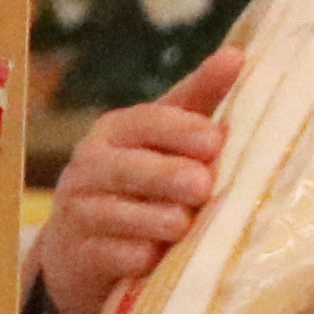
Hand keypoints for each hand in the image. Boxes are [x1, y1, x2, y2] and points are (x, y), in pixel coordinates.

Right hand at [35, 45, 244, 313]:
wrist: (82, 248)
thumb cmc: (141, 183)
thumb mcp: (164, 140)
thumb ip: (199, 102)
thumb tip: (236, 56)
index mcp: (115, 131)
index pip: (146, 121)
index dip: (180, 130)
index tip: (216, 141)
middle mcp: (89, 166)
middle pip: (127, 167)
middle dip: (165, 175)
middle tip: (201, 186)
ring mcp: (78, 212)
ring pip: (115, 213)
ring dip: (153, 219)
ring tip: (183, 224)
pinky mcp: (77, 256)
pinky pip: (106, 254)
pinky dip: (132, 256)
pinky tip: (153, 257)